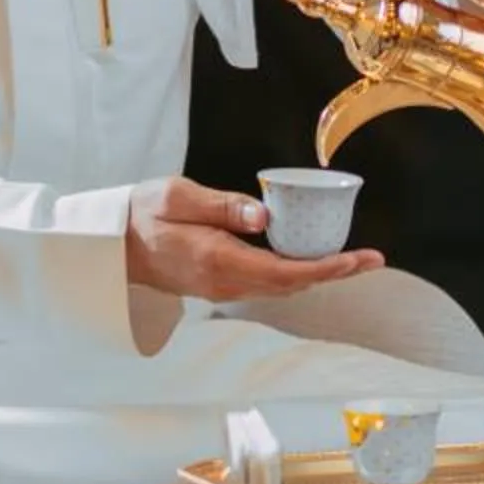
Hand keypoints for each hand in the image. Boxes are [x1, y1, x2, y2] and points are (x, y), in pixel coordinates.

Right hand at [125, 177, 383, 301]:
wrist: (111, 245)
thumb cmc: (142, 214)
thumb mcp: (177, 196)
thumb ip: (221, 206)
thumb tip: (264, 216)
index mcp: (217, 259)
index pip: (284, 271)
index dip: (326, 268)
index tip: (357, 259)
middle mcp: (224, 282)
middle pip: (291, 283)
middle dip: (334, 272)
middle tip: (372, 258)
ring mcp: (221, 287)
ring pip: (280, 286)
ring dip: (317, 274)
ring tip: (352, 259)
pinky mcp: (219, 283)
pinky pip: (266, 282)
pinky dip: (294, 272)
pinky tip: (308, 258)